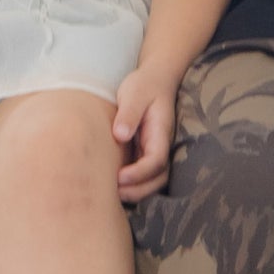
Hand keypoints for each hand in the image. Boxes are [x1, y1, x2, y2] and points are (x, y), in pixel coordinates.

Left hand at [113, 65, 177, 203]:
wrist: (154, 79)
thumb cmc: (144, 85)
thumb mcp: (135, 93)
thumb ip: (129, 113)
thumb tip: (120, 135)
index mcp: (161, 132)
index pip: (157, 160)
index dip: (140, 173)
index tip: (120, 177)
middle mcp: (161, 145)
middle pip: (158, 177)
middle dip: (139, 190)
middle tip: (115, 192)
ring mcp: (154, 150)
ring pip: (153, 180)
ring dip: (137, 191)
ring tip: (113, 194)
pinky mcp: (145, 152)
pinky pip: (143, 175)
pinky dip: (132, 185)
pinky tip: (113, 185)